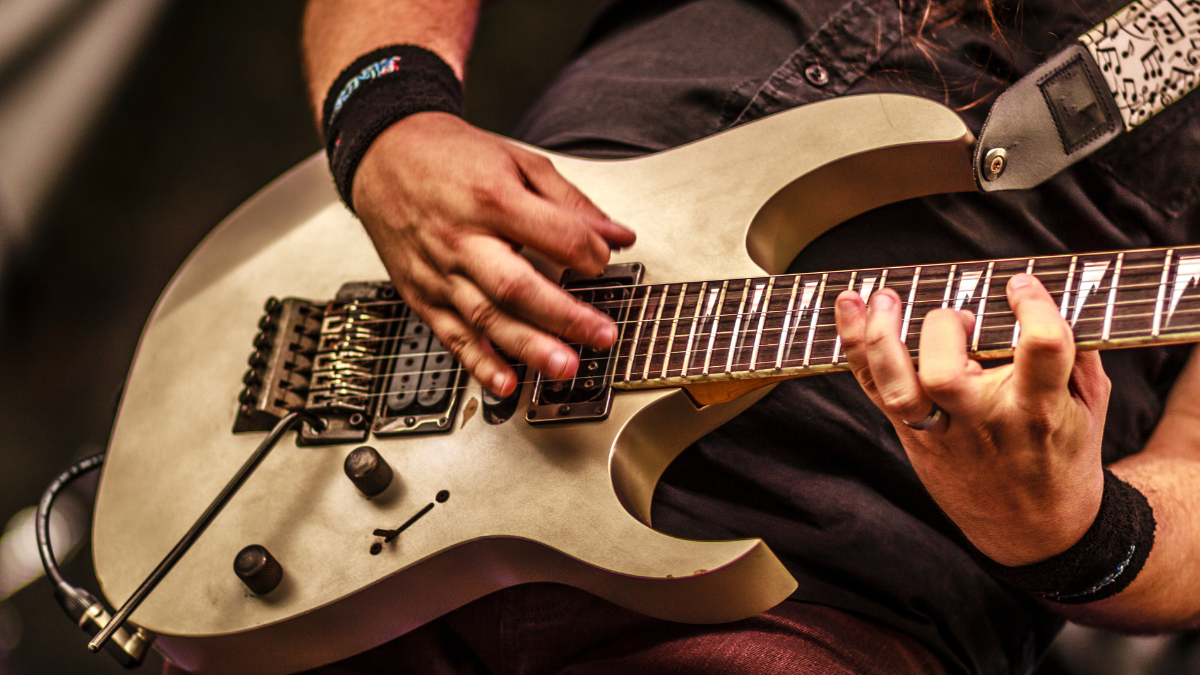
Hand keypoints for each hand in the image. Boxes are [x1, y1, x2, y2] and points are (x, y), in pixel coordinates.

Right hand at [352, 112, 635, 395]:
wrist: (383, 155)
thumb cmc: (449, 157)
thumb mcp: (517, 161)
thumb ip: (570, 202)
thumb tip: (617, 234)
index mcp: (491, 198)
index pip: (553, 234)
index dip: (588, 252)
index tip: (605, 261)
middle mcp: (462, 239)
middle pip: (516, 286)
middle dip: (563, 316)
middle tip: (601, 336)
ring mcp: (439, 271)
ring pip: (486, 318)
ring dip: (528, 347)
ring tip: (563, 366)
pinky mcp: (421, 294)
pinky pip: (451, 335)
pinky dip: (479, 363)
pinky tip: (506, 382)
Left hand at [834, 273, 1109, 565]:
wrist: (1034, 532)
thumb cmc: (1063, 460)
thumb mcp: (1088, 409)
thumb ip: (1078, 353)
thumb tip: (1060, 296)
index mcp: (1039, 411)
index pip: (1040, 350)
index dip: (1032, 308)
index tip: (1021, 285)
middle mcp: (984, 422)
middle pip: (945, 373)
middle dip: (945, 329)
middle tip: (961, 319)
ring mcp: (942, 433)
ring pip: (899, 386)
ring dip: (882, 337)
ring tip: (884, 297)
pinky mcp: (912, 436)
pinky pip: (875, 388)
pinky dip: (856, 346)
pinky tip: (850, 307)